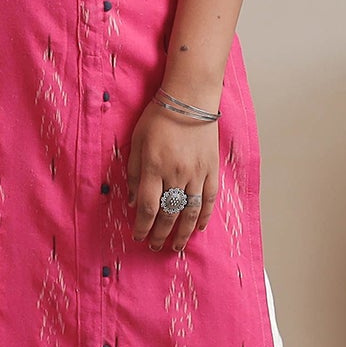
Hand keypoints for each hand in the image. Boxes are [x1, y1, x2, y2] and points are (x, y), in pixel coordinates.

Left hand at [126, 100, 218, 251]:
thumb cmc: (159, 117)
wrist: (190, 99)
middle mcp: (176, 173)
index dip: (143, 226)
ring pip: (190, 211)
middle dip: (160, 234)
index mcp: (154, 167)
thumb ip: (134, 173)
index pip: (148, 206)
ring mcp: (196, 173)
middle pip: (168, 213)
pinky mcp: (211, 169)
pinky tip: (200, 228)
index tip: (138, 236)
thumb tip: (134, 201)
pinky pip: (209, 199)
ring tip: (177, 246)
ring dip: (183, 232)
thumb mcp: (137, 142)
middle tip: (155, 247)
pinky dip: (204, 216)